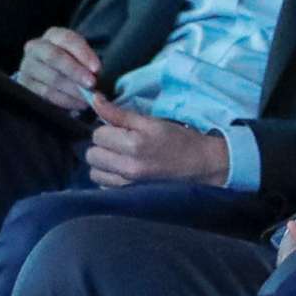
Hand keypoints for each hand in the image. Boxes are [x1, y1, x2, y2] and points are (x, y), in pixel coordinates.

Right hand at [16, 27, 101, 110]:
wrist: (52, 77)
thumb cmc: (72, 64)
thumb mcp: (81, 57)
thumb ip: (88, 63)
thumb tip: (97, 76)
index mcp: (53, 35)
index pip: (67, 39)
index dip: (83, 53)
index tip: (97, 69)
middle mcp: (35, 47)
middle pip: (54, 57)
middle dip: (75, 71)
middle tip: (91, 84)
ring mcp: (27, 65)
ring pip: (51, 77)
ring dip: (73, 90)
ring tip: (88, 98)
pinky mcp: (25, 83)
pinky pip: (46, 93)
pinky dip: (65, 100)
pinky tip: (78, 103)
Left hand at [85, 95, 229, 187]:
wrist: (204, 166)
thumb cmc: (179, 140)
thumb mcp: (150, 122)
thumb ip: (118, 113)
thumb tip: (94, 99)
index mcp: (133, 145)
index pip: (97, 135)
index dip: (107, 129)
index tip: (121, 131)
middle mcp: (128, 168)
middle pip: (91, 155)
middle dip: (102, 147)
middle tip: (120, 144)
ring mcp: (129, 185)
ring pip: (95, 173)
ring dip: (103, 164)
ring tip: (120, 158)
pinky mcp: (131, 196)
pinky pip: (105, 187)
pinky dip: (110, 179)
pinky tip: (124, 171)